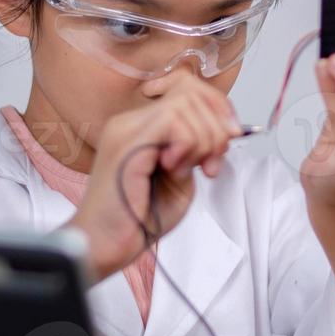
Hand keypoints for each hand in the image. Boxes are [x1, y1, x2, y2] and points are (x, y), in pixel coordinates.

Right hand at [65, 73, 241, 282]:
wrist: (106, 246)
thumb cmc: (138, 220)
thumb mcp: (181, 179)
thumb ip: (197, 151)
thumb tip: (223, 130)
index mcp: (141, 128)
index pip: (186, 90)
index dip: (217, 108)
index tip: (228, 141)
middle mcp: (131, 122)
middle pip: (191, 92)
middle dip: (216, 127)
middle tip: (211, 164)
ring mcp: (126, 129)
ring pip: (186, 103)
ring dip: (203, 139)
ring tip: (190, 171)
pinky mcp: (127, 143)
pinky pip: (172, 121)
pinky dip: (188, 145)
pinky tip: (175, 169)